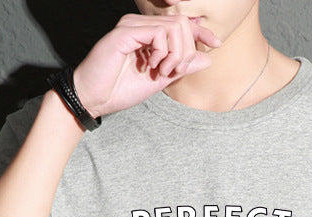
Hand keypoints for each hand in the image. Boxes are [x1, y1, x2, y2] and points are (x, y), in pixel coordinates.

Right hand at [70, 14, 222, 118]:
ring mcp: (132, 25)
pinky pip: (159, 32)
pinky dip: (163, 51)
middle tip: (174, 71)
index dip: (201, 33)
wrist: (95, 98)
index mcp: (148, 34)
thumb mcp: (159, 81)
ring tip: (163, 70)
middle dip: (186, 50)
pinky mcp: (125, 31)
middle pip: (181, 23)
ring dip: (175, 53)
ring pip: (173, 26)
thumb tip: (206, 58)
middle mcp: (140, 24)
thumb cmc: (120, 90)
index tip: (216, 44)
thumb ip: (180, 68)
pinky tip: (153, 66)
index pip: (181, 24)